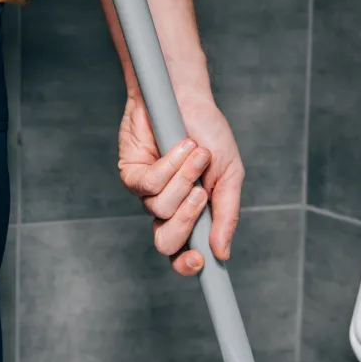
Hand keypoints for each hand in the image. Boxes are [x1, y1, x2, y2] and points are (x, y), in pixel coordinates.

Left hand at [117, 96, 244, 275]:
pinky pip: (147, 185)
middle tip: (201, 196)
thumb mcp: (229, 175)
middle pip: (166, 241)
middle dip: (185, 222)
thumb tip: (222, 253)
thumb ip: (226, 214)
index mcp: (193, 214)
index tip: (200, 261)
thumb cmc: (209, 134)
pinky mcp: (131, 173)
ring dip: (183, 179)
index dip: (188, 265)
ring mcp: (147, 193)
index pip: (184, 253)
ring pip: (160, 209)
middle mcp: (167, 208)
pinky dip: (169, 166)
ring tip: (197, 153)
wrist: (187, 97)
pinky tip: (181, 145)